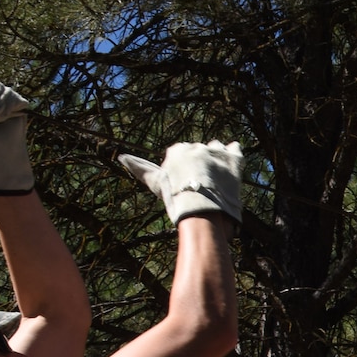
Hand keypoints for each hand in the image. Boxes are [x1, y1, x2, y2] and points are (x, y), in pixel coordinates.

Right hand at [119, 140, 243, 225]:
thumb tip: (121, 157)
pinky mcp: (234, 158)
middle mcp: (196, 146)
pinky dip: (233, 154)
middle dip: (201, 162)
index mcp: (177, 149)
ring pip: (216, 147)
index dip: (185, 167)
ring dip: (217, 156)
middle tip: (203, 182)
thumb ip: (139, 169)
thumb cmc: (176, 199)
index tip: (187, 179)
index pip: (182, 152)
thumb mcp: (155, 183)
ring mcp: (216, 151)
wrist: (202, 210)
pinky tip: (231, 167)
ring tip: (218, 176)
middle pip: (199, 150)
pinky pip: (235, 148)